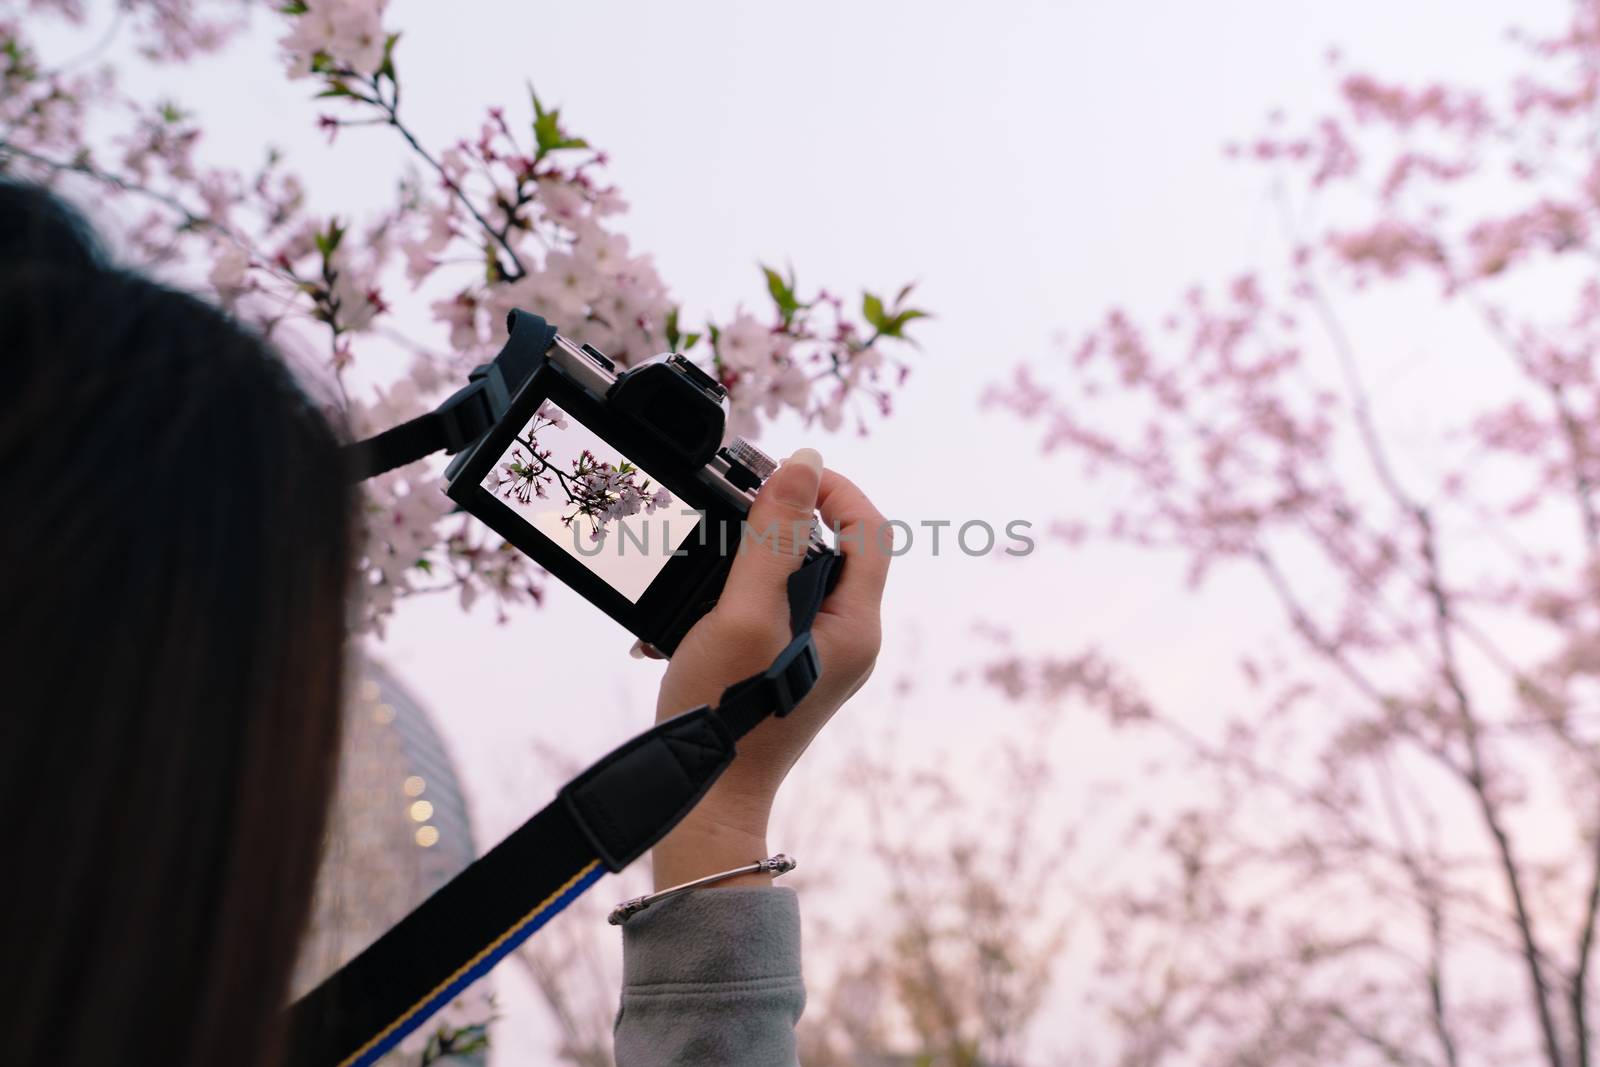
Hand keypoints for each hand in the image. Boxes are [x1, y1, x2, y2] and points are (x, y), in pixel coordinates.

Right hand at [643, 447, 890, 888]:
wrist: (700, 796)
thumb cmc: (726, 712)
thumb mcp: (745, 611)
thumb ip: (774, 536)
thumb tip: (804, 464)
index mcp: (855, 624)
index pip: (869, 528)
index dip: (832, 489)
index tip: (779, 472)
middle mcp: (846, 638)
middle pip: (829, 548)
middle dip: (777, 521)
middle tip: (729, 506)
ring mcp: (814, 656)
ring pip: (790, 578)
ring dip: (742, 562)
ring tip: (696, 565)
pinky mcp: (781, 669)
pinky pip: (764, 611)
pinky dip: (726, 600)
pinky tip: (682, 615)